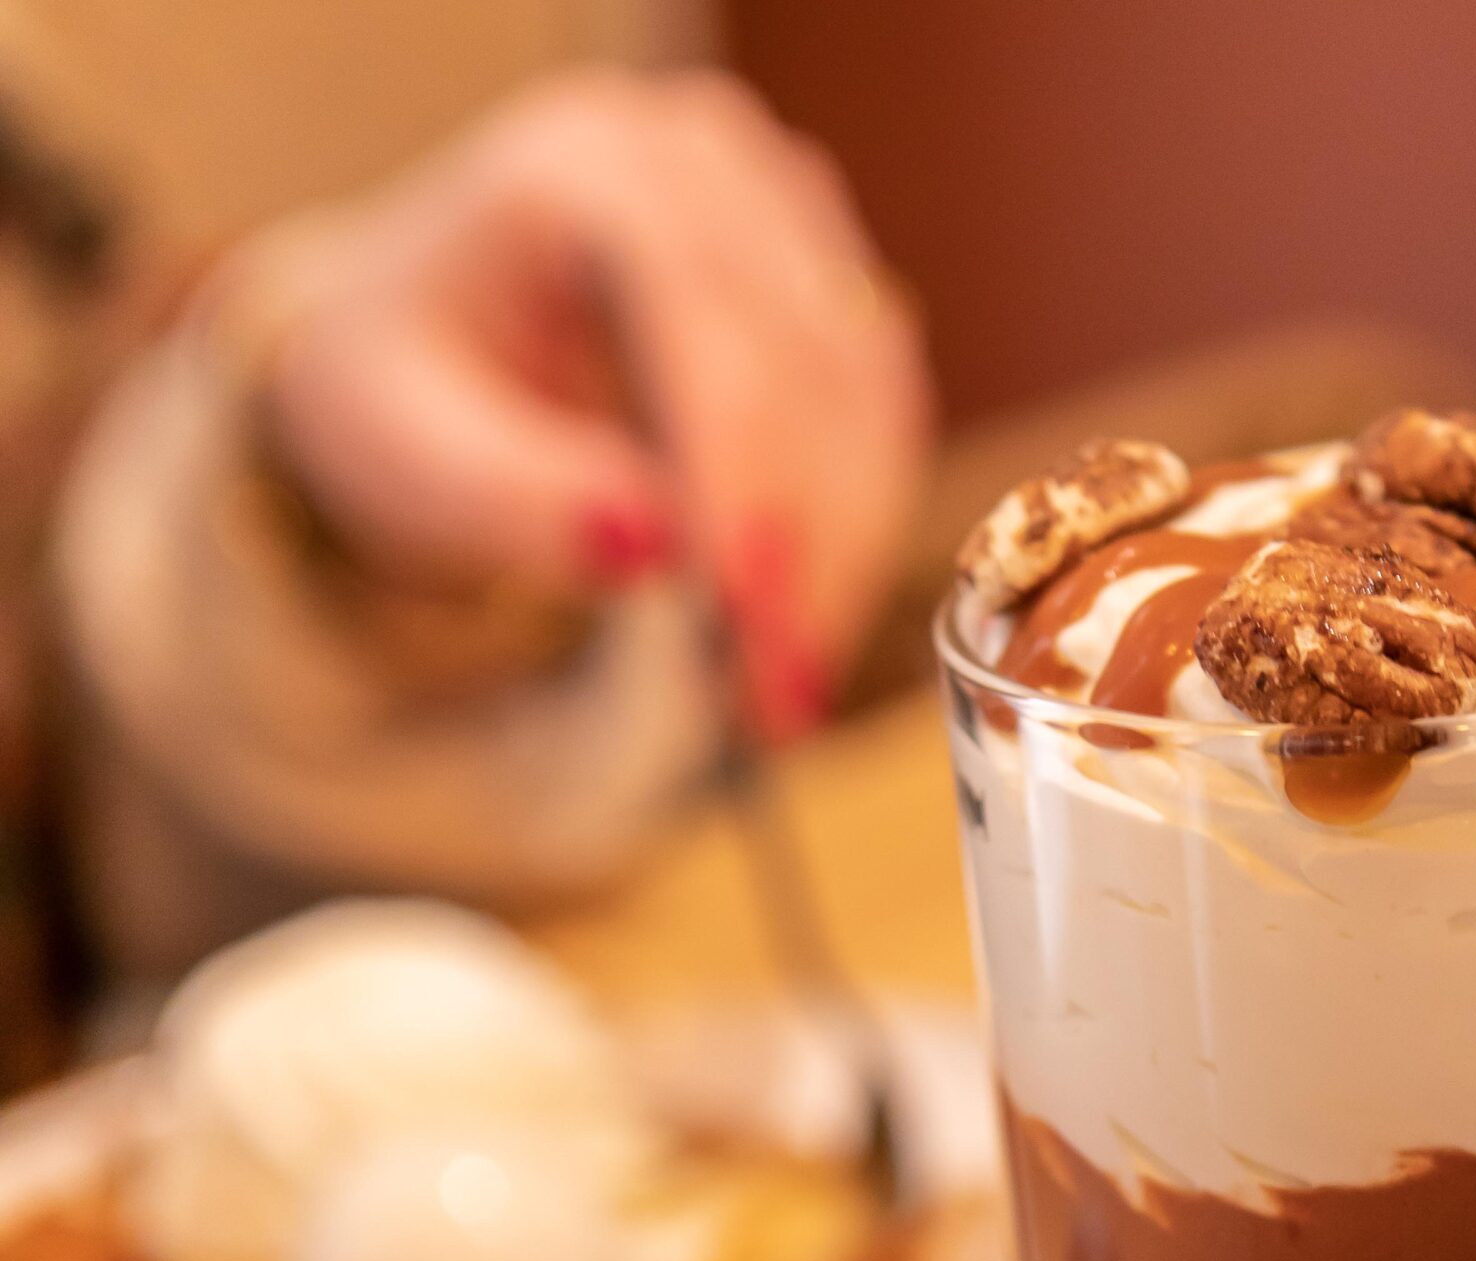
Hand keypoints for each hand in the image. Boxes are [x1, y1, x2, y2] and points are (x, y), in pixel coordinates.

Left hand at [250, 68, 928, 738]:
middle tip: (771, 698)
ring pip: (871, 402)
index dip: (745, 474)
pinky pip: (886, 424)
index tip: (746, 619)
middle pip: (810, 364)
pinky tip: (804, 626)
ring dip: (845, 559)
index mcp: (583, 165)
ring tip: (780, 686)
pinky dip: (858, 537)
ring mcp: (783, 212)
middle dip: (804, 548)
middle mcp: (703, 161)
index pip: (708, 316)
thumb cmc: (403, 397)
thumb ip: (516, 499)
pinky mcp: (830, 284)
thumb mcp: (403, 454)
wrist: (428, 359)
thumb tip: (652, 543)